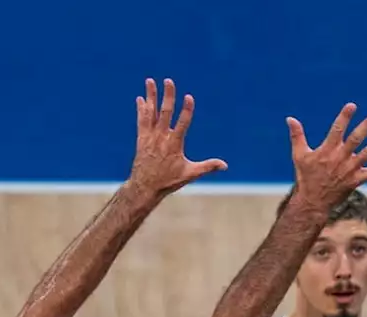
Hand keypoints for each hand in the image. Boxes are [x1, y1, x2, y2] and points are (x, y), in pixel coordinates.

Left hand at [128, 78, 227, 197]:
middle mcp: (161, 137)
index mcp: (175, 144)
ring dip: (152, 96)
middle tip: (169, 81)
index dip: (186, 110)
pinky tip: (141, 98)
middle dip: (168, 95)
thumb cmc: (169, 181)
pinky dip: (142, 109)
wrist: (145, 186)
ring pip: (151, 112)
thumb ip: (208, 167)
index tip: (189, 97)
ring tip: (150, 81)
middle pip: (165, 112)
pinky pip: (141, 120)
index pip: (182, 123)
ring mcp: (150, 136)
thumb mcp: (190, 174)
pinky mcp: (142, 138)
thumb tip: (225, 165)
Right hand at [288, 103, 366, 208]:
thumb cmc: (305, 177)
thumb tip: (290, 118)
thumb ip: (297, 136)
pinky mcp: (356, 181)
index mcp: (327, 149)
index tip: (352, 105)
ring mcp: (350, 169)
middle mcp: (340, 158)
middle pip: (356, 139)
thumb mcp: (299, 155)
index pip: (337, 129)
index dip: (345, 117)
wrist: (312, 201)